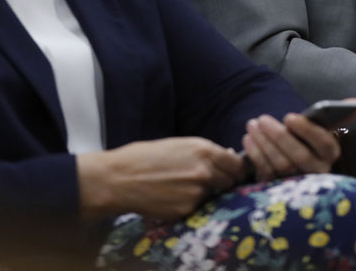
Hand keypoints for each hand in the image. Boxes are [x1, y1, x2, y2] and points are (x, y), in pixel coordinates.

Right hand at [77, 137, 243, 220]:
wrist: (119, 179)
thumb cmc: (145, 156)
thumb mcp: (179, 145)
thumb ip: (205, 152)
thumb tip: (227, 157)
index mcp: (204, 150)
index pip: (236, 164)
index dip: (235, 169)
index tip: (232, 172)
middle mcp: (204, 172)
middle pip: (229, 182)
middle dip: (223, 182)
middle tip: (207, 182)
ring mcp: (196, 193)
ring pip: (211, 196)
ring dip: (203, 194)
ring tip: (180, 187)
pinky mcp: (185, 210)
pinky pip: (195, 208)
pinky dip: (187, 205)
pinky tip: (170, 197)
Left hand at [240, 110, 346, 181]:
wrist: (292, 160)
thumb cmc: (307, 138)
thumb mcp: (320, 127)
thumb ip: (339, 114)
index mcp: (330, 155)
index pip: (324, 144)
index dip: (307, 130)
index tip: (289, 116)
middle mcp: (318, 172)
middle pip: (299, 156)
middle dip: (278, 136)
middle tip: (262, 119)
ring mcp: (297, 184)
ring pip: (280, 165)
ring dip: (264, 143)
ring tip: (252, 125)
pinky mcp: (279, 190)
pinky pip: (266, 173)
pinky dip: (256, 155)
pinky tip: (248, 140)